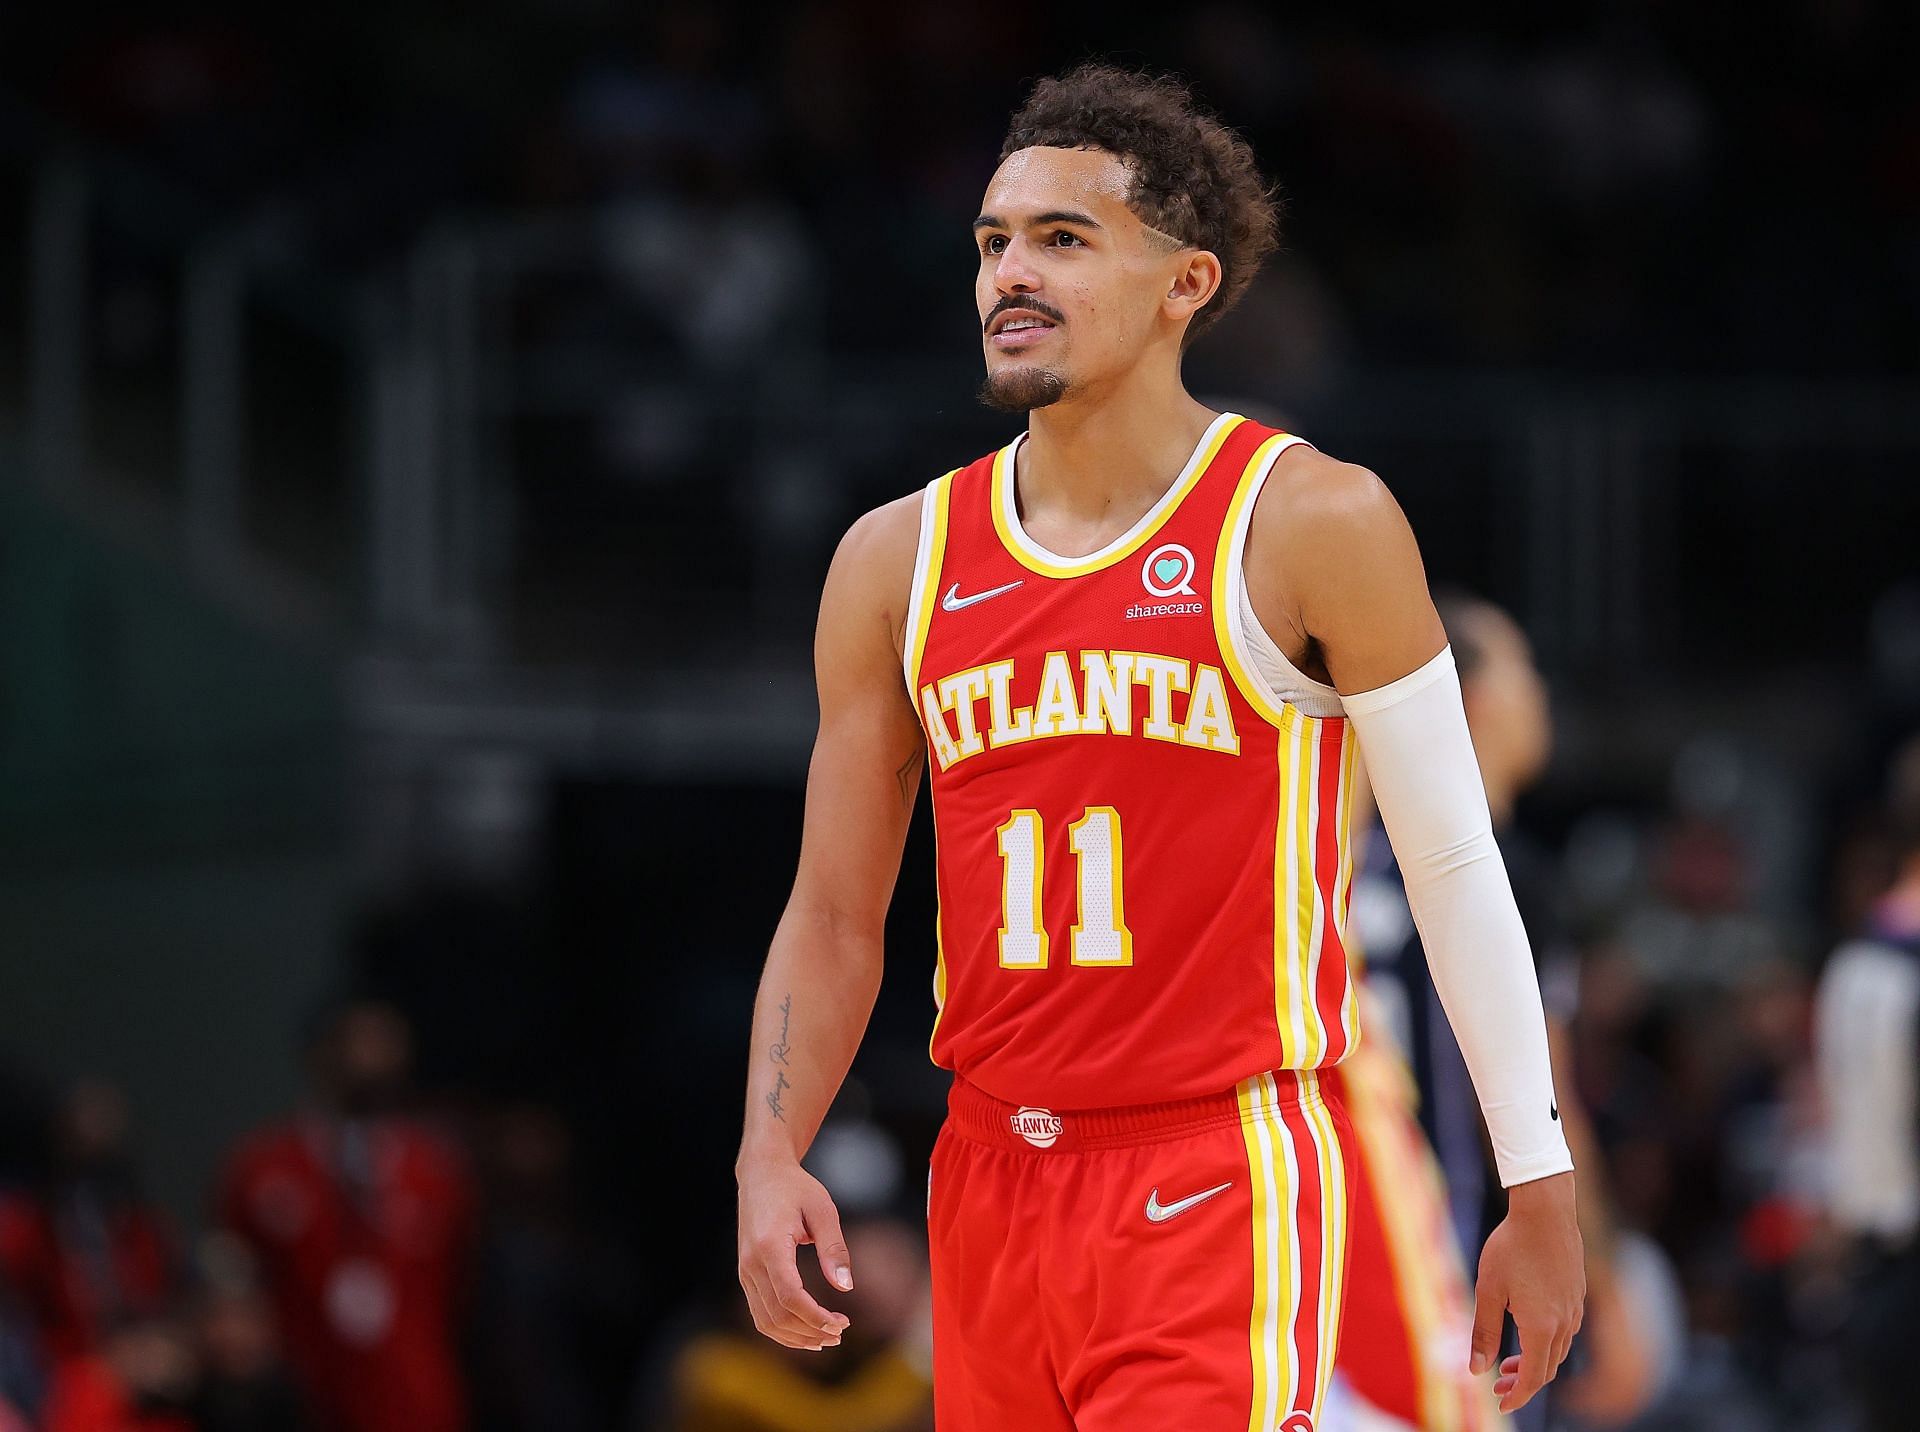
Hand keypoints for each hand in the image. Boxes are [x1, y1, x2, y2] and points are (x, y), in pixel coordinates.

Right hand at [736, 1153, 853, 1349]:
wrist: (762, 1173)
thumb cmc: (796, 1188)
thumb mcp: (823, 1210)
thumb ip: (834, 1248)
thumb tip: (846, 1287)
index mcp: (770, 1246)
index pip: (791, 1297)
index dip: (816, 1317)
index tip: (841, 1324)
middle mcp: (751, 1263)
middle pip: (778, 1315)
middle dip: (810, 1331)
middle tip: (840, 1332)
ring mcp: (745, 1271)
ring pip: (765, 1321)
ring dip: (796, 1337)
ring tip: (826, 1338)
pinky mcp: (746, 1275)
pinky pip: (760, 1313)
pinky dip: (781, 1330)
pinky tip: (805, 1331)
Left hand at [1470, 1170, 1584, 1411]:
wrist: (1545, 1211)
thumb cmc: (1511, 1247)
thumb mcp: (1488, 1289)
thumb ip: (1483, 1332)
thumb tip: (1475, 1370)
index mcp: (1541, 1326)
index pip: (1533, 1377)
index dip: (1518, 1396)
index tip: (1502, 1405)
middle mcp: (1564, 1323)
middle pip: (1548, 1368)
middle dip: (1523, 1382)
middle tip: (1498, 1384)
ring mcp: (1575, 1308)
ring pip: (1559, 1351)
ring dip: (1535, 1363)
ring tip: (1508, 1361)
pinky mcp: (1578, 1294)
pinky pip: (1566, 1332)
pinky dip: (1547, 1344)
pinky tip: (1528, 1330)